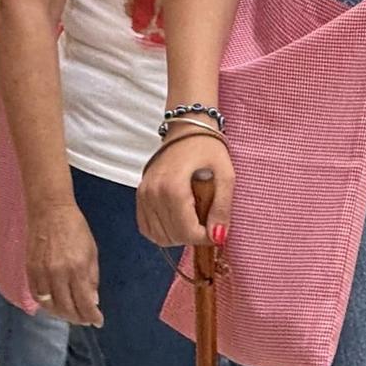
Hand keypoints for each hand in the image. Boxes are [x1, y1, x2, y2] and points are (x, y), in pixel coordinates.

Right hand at [27, 200, 102, 327]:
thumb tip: (93, 301)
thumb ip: (92, 278)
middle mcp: (58, 274)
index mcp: (77, 268)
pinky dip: (46, 305)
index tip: (98, 321)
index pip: (84, 302)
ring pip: (51, 306)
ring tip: (71, 315)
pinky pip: (37, 296)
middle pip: (67, 308)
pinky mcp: (30, 271)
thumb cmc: (75, 228)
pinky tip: (55, 305)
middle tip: (85, 320)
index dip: (92, 316)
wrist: (50, 211)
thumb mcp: (92, 251)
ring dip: (62, 315)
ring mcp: (42, 273)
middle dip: (78, 318)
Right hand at [137, 130, 230, 249]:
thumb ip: (222, 208)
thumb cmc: (208, 148)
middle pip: (172, 236)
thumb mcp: (226, 174)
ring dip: (178, 235)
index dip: (204, 238)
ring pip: (159, 236)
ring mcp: (143, 194)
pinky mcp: (140, 195)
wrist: (187, 127)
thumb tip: (218, 237)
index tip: (217, 229)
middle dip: (193, 236)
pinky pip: (147, 228)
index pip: (186, 232)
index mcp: (173, 187)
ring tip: (193, 218)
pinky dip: (163, 231)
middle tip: (207, 221)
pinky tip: (178, 219)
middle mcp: (153, 193)